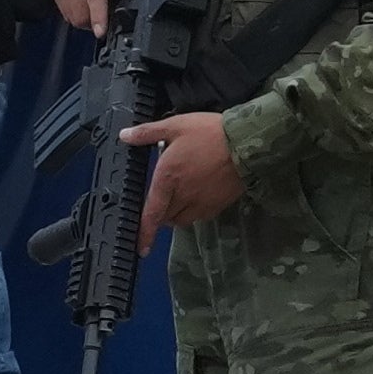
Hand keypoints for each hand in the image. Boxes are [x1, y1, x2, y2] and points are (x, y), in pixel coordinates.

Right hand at [46, 0, 124, 32]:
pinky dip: (73, 10)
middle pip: (79, 11)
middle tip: (103, 20)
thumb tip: (119, 10)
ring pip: (69, 13)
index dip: (98, 18)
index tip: (100, 32)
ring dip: (82, 17)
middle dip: (91, 22)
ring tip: (93, 11)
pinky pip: (62, 7)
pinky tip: (83, 2)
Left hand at [122, 107, 241, 225]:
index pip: (152, 213)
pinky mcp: (220, 204)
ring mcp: (203, 202)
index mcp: (168, 179)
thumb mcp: (175, 126)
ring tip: (176, 201)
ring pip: (183, 220)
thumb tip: (124, 136)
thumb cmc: (210, 133)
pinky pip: (201, 216)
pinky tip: (196, 198)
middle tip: (159, 202)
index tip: (141, 248)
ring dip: (175, 215)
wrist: (248, 143)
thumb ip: (147, 133)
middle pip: (166, 218)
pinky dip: (194, 213)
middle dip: (159, 215)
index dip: (144, 233)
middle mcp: (184, 196)